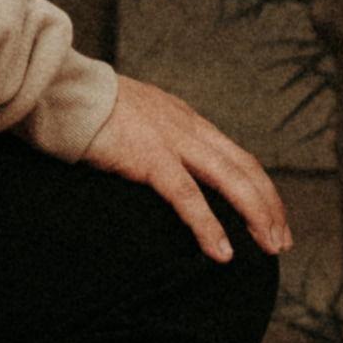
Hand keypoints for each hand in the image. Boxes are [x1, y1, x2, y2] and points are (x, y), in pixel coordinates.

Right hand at [78, 67, 292, 265]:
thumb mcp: (132, 120)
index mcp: (185, 119)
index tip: (272, 217)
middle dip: (269, 207)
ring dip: (256, 216)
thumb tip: (159, 165)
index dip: (260, 188)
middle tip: (282, 242)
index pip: (237, 156)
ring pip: (231, 180)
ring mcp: (171, 140)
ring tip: (270, 248)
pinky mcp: (149, 157)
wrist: (59, 90)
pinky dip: (209, 226)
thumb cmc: (85, 110)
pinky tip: (222, 253)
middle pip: (245, 169)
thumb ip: (153, 138)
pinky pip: (188, 197)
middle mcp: (187, 127)